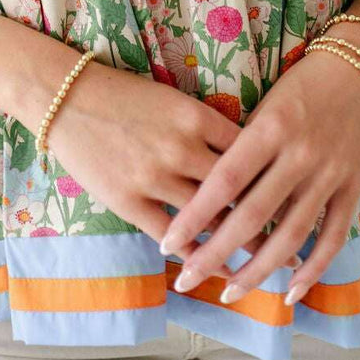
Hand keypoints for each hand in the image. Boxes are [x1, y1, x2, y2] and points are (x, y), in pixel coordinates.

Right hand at [44, 64, 299, 275]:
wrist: (66, 97)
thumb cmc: (122, 93)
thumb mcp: (172, 99)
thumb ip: (206, 125)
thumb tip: (245, 152)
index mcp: (197, 117)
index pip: (250, 153)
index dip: (273, 178)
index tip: (293, 198)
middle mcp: (182, 148)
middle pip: (238, 192)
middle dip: (268, 220)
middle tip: (292, 243)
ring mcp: (156, 177)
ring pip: (209, 219)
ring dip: (236, 244)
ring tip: (259, 264)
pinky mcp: (129, 201)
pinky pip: (171, 235)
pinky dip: (194, 253)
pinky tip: (209, 266)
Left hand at [158, 47, 359, 305]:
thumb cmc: (300, 86)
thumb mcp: (264, 106)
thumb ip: (241, 147)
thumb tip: (206, 197)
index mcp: (269, 127)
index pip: (224, 181)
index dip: (195, 215)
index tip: (167, 243)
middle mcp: (299, 153)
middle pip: (252, 215)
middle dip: (216, 253)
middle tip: (187, 280)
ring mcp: (329, 174)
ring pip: (290, 235)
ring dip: (258, 270)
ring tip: (230, 293)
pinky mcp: (354, 188)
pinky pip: (332, 238)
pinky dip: (312, 270)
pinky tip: (289, 293)